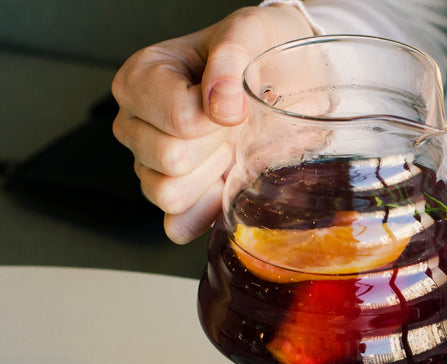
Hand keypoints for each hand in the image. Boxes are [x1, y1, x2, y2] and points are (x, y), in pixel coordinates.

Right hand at [111, 5, 314, 243]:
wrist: (288, 77)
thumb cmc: (261, 52)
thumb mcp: (251, 33)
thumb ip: (230, 60)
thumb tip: (220, 106)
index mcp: (141, 78)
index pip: (176, 120)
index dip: (216, 118)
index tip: (235, 101)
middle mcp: (136, 122)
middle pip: (168, 160)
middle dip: (216, 145)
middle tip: (235, 125)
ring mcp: (150, 163)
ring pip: (167, 194)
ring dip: (213, 175)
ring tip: (230, 147)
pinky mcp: (176, 197)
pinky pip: (177, 224)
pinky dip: (207, 212)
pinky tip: (227, 184)